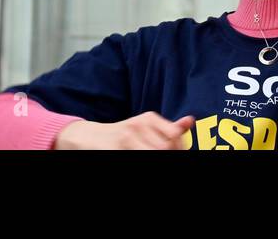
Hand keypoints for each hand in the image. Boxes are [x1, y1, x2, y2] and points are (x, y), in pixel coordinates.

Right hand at [54, 112, 193, 149]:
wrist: (86, 136)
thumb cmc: (120, 134)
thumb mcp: (144, 126)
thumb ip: (168, 127)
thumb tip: (191, 121)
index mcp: (148, 119)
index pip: (174, 136)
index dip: (179, 148)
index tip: (178, 153)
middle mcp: (137, 125)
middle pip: (163, 146)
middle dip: (168, 155)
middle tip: (167, 158)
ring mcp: (124, 138)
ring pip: (151, 152)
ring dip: (154, 157)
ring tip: (148, 156)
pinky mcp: (112, 149)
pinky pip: (132, 157)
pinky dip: (138, 158)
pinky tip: (135, 157)